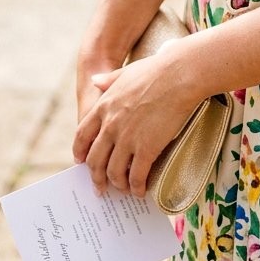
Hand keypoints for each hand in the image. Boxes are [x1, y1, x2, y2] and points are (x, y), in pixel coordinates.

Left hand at [72, 41, 196, 198]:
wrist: (179, 75)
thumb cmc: (156, 70)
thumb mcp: (126, 72)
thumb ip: (108, 80)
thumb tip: (94, 80)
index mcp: (104, 107)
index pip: (82, 136)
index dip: (80, 152)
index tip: (81, 162)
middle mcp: (110, 126)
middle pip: (95, 160)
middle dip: (97, 178)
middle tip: (101, 187)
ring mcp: (127, 139)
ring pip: (114, 172)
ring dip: (117, 184)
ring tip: (124, 189)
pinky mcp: (146, 148)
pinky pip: (136, 176)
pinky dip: (136, 187)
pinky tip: (140, 190)